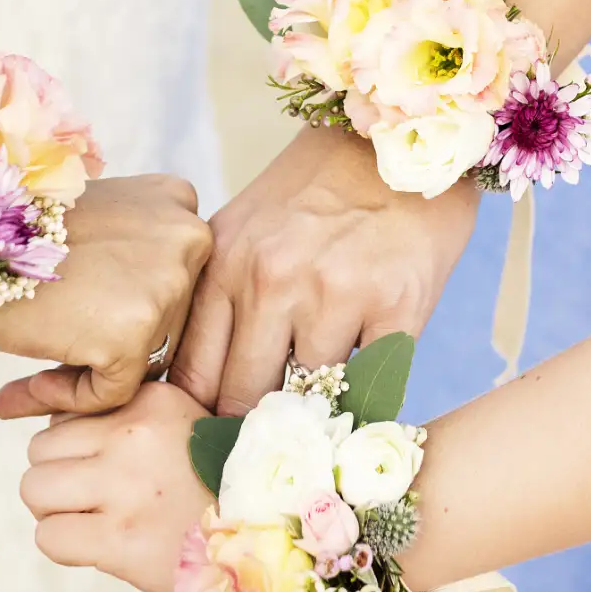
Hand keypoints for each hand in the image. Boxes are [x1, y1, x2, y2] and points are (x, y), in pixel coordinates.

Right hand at [0, 175, 212, 418]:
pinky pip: (118, 392)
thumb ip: (127, 255)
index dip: (128, 311)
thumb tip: (138, 308)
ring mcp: (169, 284)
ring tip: (35, 380)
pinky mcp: (138, 332)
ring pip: (149, 359)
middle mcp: (188, 237)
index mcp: (176, 201)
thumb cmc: (3, 234)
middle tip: (55, 363)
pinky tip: (31, 388)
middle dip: (117, 347)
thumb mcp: (89, 222)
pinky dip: (76, 400)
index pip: (174, 280)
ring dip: (94, 376)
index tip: (79, 323)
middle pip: (171, 322)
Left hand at [21, 382, 212, 591]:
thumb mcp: (184, 430)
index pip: (68, 411)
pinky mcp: (118, 538)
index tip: (103, 469)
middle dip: (59, 478)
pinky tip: (100, 548)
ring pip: (34, 488)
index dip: (77, 447)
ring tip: (93, 522)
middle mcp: (133, 434)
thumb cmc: (219, 492)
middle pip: (41, 448)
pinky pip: (49, 537)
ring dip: (55, 511)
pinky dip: (65, 547)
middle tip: (94, 501)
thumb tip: (43, 418)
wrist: (266, 550)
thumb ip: (127, 419)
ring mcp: (124, 486)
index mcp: (151, 400)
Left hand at [170, 126, 479, 416]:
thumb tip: (193, 392)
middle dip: (252, 430)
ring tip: (318, 414)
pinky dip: (368, 400)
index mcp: (224, 267)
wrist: (394, 143)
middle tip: (264, 448)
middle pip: (244, 398)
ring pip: (310, 398)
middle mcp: (271, 280)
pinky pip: (375, 386)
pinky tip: (363, 393)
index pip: (194, 377)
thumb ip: (215, 303)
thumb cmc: (310, 195)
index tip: (213, 441)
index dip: (200, 420)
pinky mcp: (397, 304)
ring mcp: (335, 293)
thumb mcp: (242, 234)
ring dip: (314, 413)